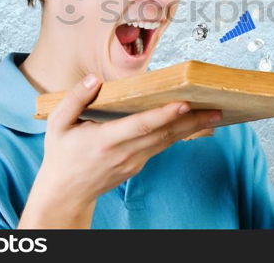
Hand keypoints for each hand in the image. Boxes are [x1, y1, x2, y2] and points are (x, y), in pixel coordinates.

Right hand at [18, 74, 221, 227]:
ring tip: (213, 114)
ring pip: (167, 141)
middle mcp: (124, 153)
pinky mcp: (138, 165)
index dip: (164, 115)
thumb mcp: (57, 124)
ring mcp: (134, 161)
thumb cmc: (61, 156)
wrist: (65, 194)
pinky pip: (161, 146)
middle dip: (191, 121)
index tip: (184, 104)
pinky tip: (192, 123)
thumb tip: (94, 79)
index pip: (141, 126)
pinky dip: (178, 134)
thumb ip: (75, 99)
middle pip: (163, 134)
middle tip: (216, 108)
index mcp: (105, 141)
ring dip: (191, 128)